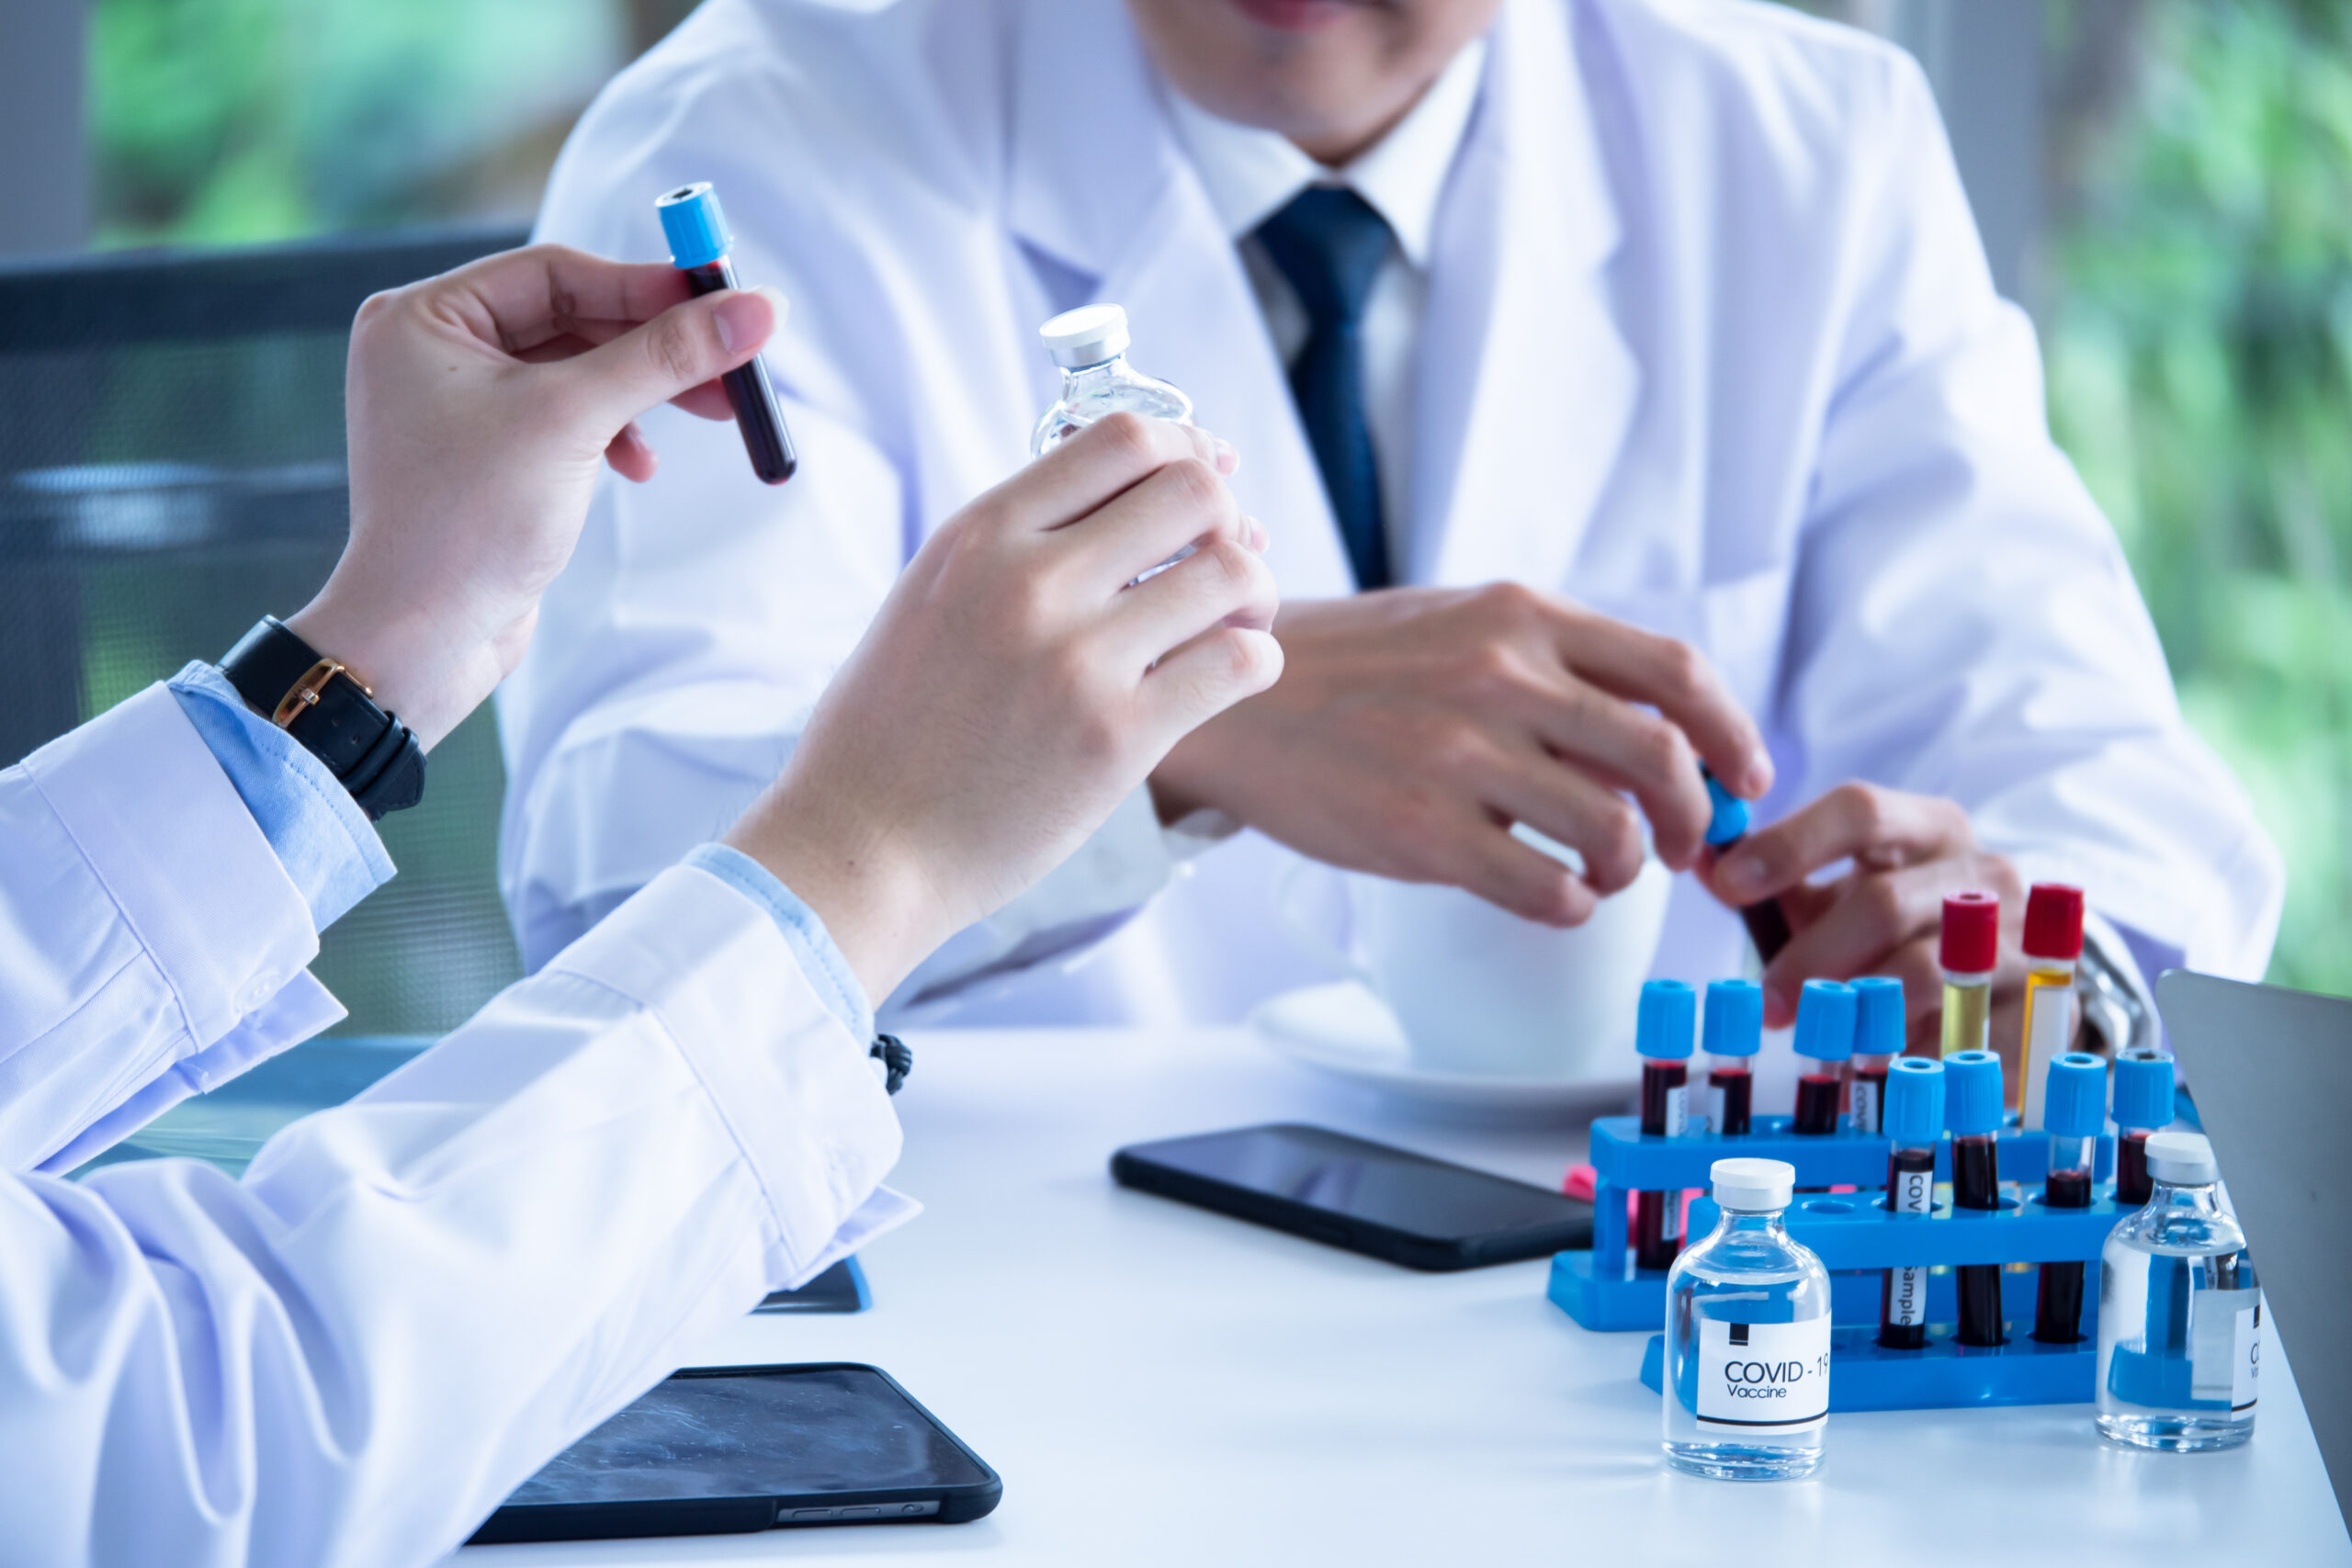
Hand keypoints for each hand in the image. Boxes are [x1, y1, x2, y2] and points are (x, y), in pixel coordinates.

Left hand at [286, 244, 782, 748]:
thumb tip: (755, 310)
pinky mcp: (489, 454)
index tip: (721, 301)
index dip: (645, 286)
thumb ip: (665, 357)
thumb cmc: (468, 523)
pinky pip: (567, 416)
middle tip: (732, 362)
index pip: (556, 273)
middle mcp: (433, 350)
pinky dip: (613, 431)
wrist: (423, 638)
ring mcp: (458, 404)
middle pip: (574, 317)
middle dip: (656, 345)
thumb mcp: (575, 421)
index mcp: (424, 317)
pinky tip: (639, 465)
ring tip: (709, 415)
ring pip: (578, 370)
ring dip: (643, 391)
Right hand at [725, 414, 1281, 999]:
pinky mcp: (1118, 737)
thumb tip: (1138, 490)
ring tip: (1230, 623)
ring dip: (1251, 590)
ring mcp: (1077, 659)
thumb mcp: (933, 595)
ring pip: (1231, 571)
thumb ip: (1021, 541)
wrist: (862, 845)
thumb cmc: (894, 730)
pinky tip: (1227, 675)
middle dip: (1225, 518)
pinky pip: (1239, 662)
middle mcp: (1031, 581)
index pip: (1121, 437)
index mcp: (980, 534)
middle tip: (1216, 562)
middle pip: (1192, 491)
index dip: (1183, 450)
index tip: (1200, 483)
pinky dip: (1254, 659)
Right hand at [1145, 584, 1771, 924]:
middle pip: (1663, 758)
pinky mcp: (1420, 831)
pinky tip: (1551, 897)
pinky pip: (1546, 889)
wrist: (1229, 700)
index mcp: (1523, 617)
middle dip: (1694, 817)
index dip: (1734, 734)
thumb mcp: (1461, 622)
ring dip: (1628, 870)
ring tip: (1601, 873)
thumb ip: (1555, 663)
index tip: (1745, 779)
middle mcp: (1502, 676)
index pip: (1677, 671)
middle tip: (1682, 846)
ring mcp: (1460, 755)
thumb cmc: (1355, 668)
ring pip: (1613, 832)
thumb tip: (1666, 739)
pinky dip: (1573, 907)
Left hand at [1701, 781, 2028, 1054]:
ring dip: (1859, 1011)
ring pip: (1924, 972)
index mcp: (1929, 826)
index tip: (1728, 883)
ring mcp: (2022, 936)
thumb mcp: (1841, 894)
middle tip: (1768, 1002)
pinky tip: (1888, 1060)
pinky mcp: (2042, 1004)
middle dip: (1810, 956)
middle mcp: (1985, 871)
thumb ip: (1775, 879)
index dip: (1789, 844)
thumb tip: (1700, 857)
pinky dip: (1915, 1051)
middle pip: (1883, 902)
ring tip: (1822, 1036)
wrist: (2011, 976)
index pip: (1859, 809)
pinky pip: (1965, 1034)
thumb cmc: (1903, 929)